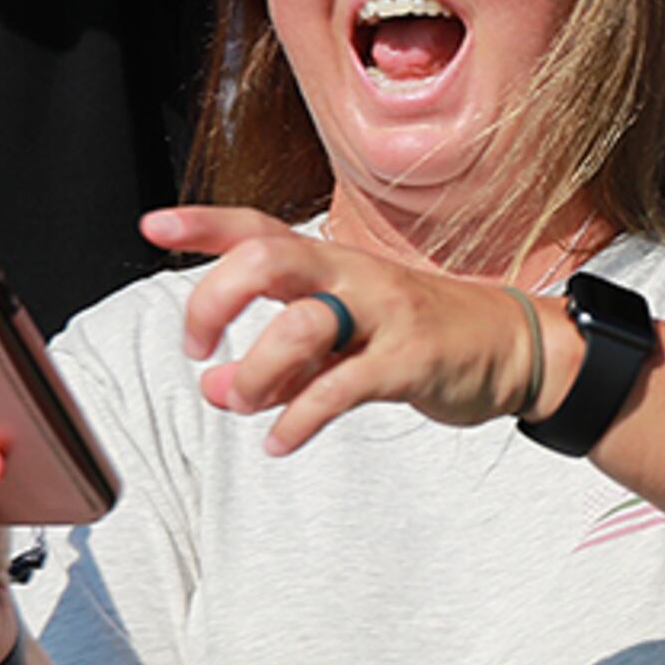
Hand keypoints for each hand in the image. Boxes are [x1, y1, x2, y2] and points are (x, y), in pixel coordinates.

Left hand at [148, 206, 551, 453]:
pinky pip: (343, 387)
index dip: (204, 223)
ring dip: (255, 372)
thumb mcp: (341, 344)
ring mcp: (385, 314)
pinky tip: (280, 441)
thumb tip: (212, 387)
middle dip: (215, 299)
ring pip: (302, 324)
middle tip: (196, 347)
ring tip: (243, 405)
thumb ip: (276, 363)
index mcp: (333, 262)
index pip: (259, 227)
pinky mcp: (412, 360)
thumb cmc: (420, 336)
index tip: (152, 224)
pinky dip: (300, 419)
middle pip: (268, 258)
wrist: (513, 347)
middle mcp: (354, 276)